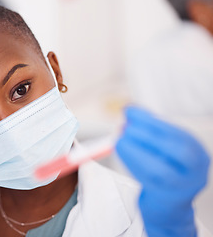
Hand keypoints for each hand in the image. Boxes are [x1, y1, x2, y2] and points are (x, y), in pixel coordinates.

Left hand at [116, 106, 209, 236]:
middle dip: (149, 135)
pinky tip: (120, 151)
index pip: (178, 133)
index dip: (152, 121)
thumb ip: (151, 130)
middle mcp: (195, 171)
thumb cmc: (165, 169)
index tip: (130, 111)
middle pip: (177, 151)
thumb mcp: (164, 148)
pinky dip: (131, 163)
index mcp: (197, 152)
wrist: (169, 205)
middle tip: (125, 127)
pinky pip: (146, 180)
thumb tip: (129, 110)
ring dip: (135, 151)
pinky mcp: (164, 198)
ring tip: (118, 139)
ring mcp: (182, 187)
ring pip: (160, 170)